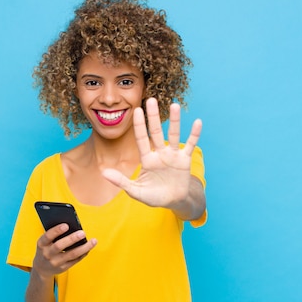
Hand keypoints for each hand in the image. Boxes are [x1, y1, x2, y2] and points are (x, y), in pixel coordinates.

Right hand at [32, 223, 96, 278]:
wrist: (41, 268)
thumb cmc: (46, 249)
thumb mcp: (45, 242)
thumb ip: (54, 235)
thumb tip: (72, 226)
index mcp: (41, 244)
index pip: (47, 236)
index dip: (56, 231)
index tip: (66, 225)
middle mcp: (47, 254)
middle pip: (59, 246)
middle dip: (72, 239)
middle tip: (83, 233)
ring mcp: (55, 262)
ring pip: (71, 254)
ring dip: (84, 247)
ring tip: (93, 241)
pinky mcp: (63, 268)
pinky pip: (75, 260)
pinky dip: (83, 253)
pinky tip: (89, 248)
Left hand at [102, 97, 202, 211]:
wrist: (174, 201)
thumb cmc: (154, 196)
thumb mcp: (136, 191)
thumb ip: (121, 181)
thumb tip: (104, 173)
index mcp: (146, 159)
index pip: (141, 139)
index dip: (139, 125)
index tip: (136, 110)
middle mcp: (159, 153)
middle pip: (156, 132)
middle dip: (153, 117)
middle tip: (151, 99)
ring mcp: (173, 155)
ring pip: (174, 135)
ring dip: (175, 121)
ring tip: (174, 105)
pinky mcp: (185, 160)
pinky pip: (190, 145)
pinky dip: (194, 134)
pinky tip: (198, 122)